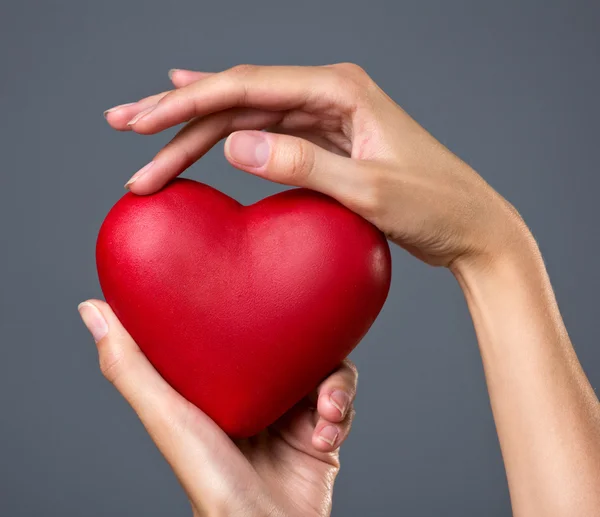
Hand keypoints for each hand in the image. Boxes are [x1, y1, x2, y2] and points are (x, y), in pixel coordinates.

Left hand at [78, 299, 356, 516]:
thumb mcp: (169, 417)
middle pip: (287, 344)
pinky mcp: (322, 429)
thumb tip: (90, 309)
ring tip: (326, 409)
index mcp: (218, 386)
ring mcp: (289, 412)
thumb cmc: (214, 483)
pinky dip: (342, 411)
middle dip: (306, 346)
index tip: (257, 291)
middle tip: (309, 349)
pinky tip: (328, 431)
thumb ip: (131, 368)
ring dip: (333, 385)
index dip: (247, 310)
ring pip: (323, 367)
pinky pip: (342, 399)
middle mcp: (254, 395)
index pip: (234, 333)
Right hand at [104, 63, 530, 271]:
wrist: (472, 227)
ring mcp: (330, 117)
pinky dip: (233, 135)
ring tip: (147, 138)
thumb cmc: (435, 207)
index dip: (188, 103)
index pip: (248, 87)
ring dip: (198, 130)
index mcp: (341, 90)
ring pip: (250, 116)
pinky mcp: (331, 142)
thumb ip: (304, 165)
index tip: (142, 122)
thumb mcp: (370, 191)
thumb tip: (236, 145)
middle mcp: (332, 94)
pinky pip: (270, 133)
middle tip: (125, 127)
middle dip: (179, 114)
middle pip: (240, 96)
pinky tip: (207, 128)